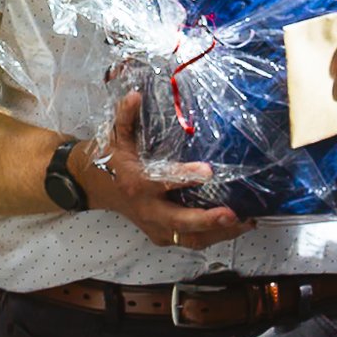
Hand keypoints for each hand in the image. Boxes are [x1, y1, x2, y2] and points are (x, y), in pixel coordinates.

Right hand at [77, 91, 253, 251]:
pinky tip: (234, 227)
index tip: (208, 171)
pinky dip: (212, 236)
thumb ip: (126, 117)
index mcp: (137, 183)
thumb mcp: (115, 137)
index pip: (164, 181)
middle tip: (231, 213)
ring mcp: (154, 226)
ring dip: (217, 233)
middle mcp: (147, 209)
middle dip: (206, 220)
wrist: (92, 186)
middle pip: (179, 221)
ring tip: (244, 223)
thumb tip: (136, 95)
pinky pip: (188, 241)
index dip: (186, 176)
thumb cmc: (109, 160)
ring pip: (188, 238)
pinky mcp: (160, 234)